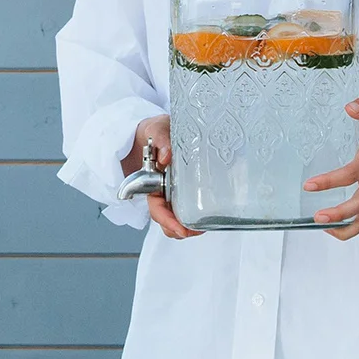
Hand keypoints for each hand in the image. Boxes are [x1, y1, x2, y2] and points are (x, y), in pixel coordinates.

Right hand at [122, 115, 201, 239]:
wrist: (161, 128)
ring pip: (177, 218)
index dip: (167, 221)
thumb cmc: (156, 130)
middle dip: (181, 230)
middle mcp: (162, 190)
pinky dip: (196, 215)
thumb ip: (161, 138)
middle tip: (197, 230)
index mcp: (151, 181)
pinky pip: (188, 207)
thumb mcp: (157, 128)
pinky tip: (207, 214)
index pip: (156, 208)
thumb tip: (166, 156)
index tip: (181, 229)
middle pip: (167, 219)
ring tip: (205, 226)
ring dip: (188, 226)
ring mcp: (173, 191)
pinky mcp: (186, 189)